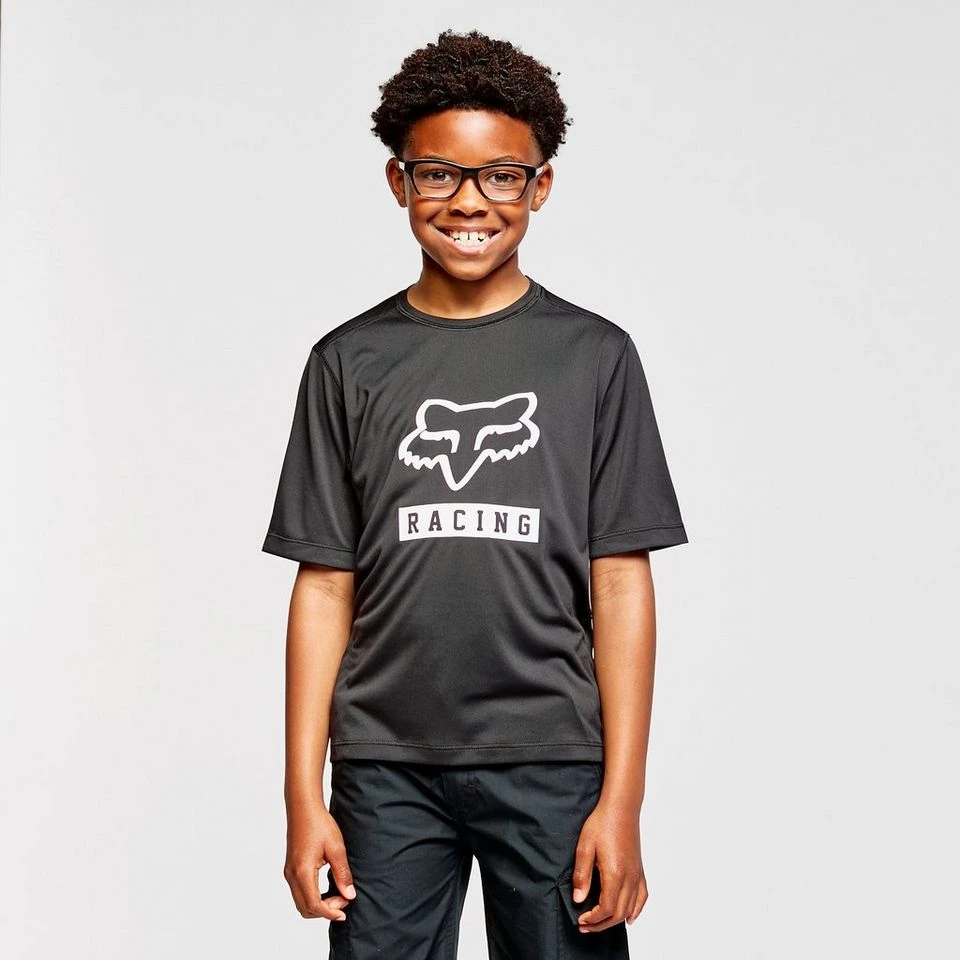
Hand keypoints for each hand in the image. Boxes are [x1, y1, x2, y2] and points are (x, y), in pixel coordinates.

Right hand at [283, 801, 356, 921]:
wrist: (303, 808)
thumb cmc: (319, 824)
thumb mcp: (336, 848)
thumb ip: (342, 874)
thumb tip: (349, 895)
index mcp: (302, 871)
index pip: (314, 905)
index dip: (330, 912)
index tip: (345, 910)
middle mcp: (292, 875)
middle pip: (305, 908)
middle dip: (325, 911)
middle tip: (344, 899)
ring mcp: (289, 872)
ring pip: (301, 902)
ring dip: (318, 905)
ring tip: (338, 893)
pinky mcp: (290, 868)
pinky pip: (299, 892)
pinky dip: (312, 896)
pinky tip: (327, 888)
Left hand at [570, 799, 647, 931]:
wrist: (621, 807)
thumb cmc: (602, 823)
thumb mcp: (585, 846)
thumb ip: (582, 875)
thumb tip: (579, 899)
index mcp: (615, 873)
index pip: (606, 909)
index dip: (593, 919)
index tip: (580, 919)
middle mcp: (629, 877)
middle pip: (618, 913)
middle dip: (600, 924)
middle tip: (584, 926)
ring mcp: (637, 874)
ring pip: (629, 908)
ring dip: (614, 920)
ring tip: (598, 923)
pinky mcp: (640, 869)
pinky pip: (642, 896)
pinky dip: (636, 910)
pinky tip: (630, 917)